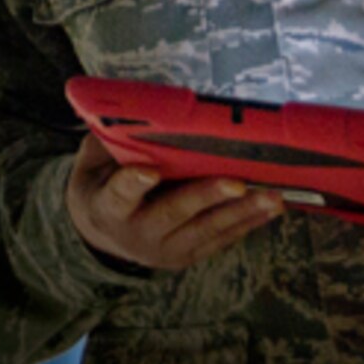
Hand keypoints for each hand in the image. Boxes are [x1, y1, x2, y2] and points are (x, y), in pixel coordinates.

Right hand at [64, 133, 280, 270]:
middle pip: (174, 213)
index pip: (120, 195)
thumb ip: (110, 142)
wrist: (103, 235)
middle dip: (206, 197)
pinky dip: (248, 223)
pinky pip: (221, 239)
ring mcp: (166, 249)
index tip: (149, 171)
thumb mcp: (91, 165)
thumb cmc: (101, 186)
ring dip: (241, 213)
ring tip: (271, 196)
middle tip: (236, 183)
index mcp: (108, 208)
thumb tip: (136, 108)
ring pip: (206, 230)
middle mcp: (138, 234)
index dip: (134, 183)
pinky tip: (270, 208)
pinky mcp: (188, 255)